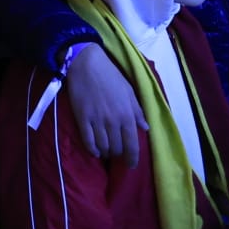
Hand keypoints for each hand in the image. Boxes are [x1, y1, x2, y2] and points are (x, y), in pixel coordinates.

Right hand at [66, 46, 148, 165]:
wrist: (87, 64)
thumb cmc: (110, 76)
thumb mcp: (129, 92)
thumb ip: (138, 111)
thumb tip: (146, 128)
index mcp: (127, 115)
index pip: (132, 145)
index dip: (132, 159)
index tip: (131, 165)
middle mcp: (113, 121)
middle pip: (117, 148)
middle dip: (118, 154)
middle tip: (116, 153)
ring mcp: (97, 121)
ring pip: (103, 147)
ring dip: (105, 152)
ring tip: (106, 151)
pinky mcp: (82, 119)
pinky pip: (88, 141)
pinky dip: (92, 149)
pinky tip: (95, 151)